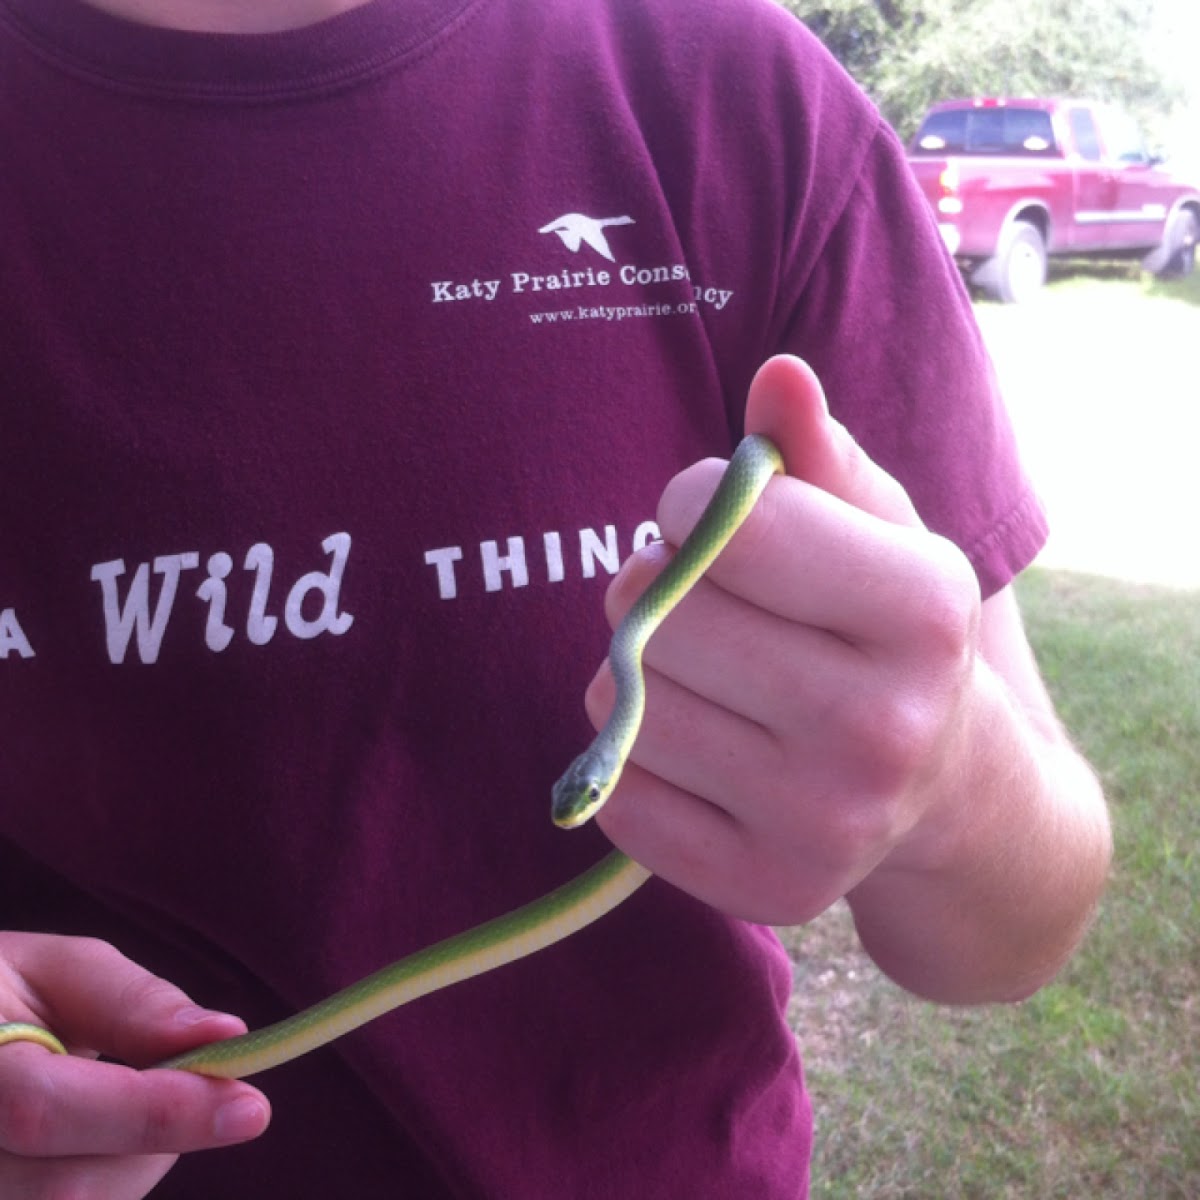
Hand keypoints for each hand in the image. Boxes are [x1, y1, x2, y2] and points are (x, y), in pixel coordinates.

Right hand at [0, 932, 269, 1198]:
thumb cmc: (8, 995)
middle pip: (69, 1185)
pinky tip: (97, 1138)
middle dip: (158, 1135)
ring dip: (136, 1161)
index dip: (153, 1112)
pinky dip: (115, 1179)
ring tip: (119, 1099)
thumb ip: (131, 1003)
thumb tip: (225, 1036)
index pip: (46, 1108)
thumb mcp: (56, 971)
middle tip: (186, 1081)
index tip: (251, 1106)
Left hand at [589, 354, 986, 924]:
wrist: (945, 788)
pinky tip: (695, 743)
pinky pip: (616, 791)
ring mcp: (825, 825)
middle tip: (695, 600)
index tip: (711, 520)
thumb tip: (777, 374)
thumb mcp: (877, 530)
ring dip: (633, 668)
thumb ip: (818, 453)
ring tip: (696, 669)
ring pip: (622, 701)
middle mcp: (883, 728)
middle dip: (655, 584)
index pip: (728, 526)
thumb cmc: (888, 631)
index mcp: (923, 612)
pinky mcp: (767, 892)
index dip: (690, 503)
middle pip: (661, 614)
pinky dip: (632, 754)